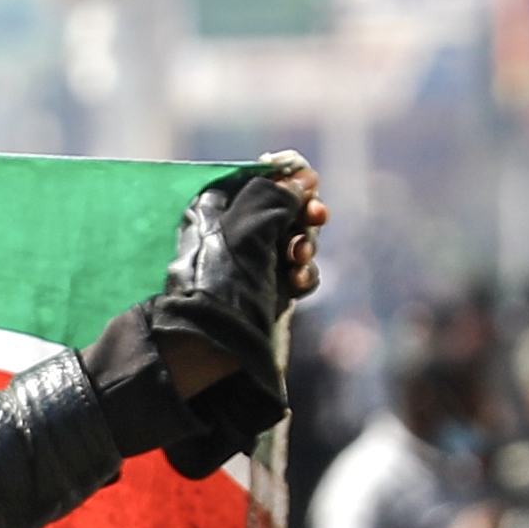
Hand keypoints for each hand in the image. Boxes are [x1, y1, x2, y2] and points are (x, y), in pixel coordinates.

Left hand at [143, 160, 327, 435]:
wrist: (216, 349)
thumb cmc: (224, 283)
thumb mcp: (248, 228)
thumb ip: (276, 197)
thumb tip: (303, 178)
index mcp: (211, 211)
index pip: (256, 181)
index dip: (285, 180)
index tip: (307, 184)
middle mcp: (229, 236)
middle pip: (281, 209)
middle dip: (302, 214)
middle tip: (316, 217)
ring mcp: (248, 266)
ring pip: (292, 241)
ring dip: (305, 245)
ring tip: (299, 259)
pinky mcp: (265, 293)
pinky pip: (295, 272)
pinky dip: (303, 274)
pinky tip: (299, 283)